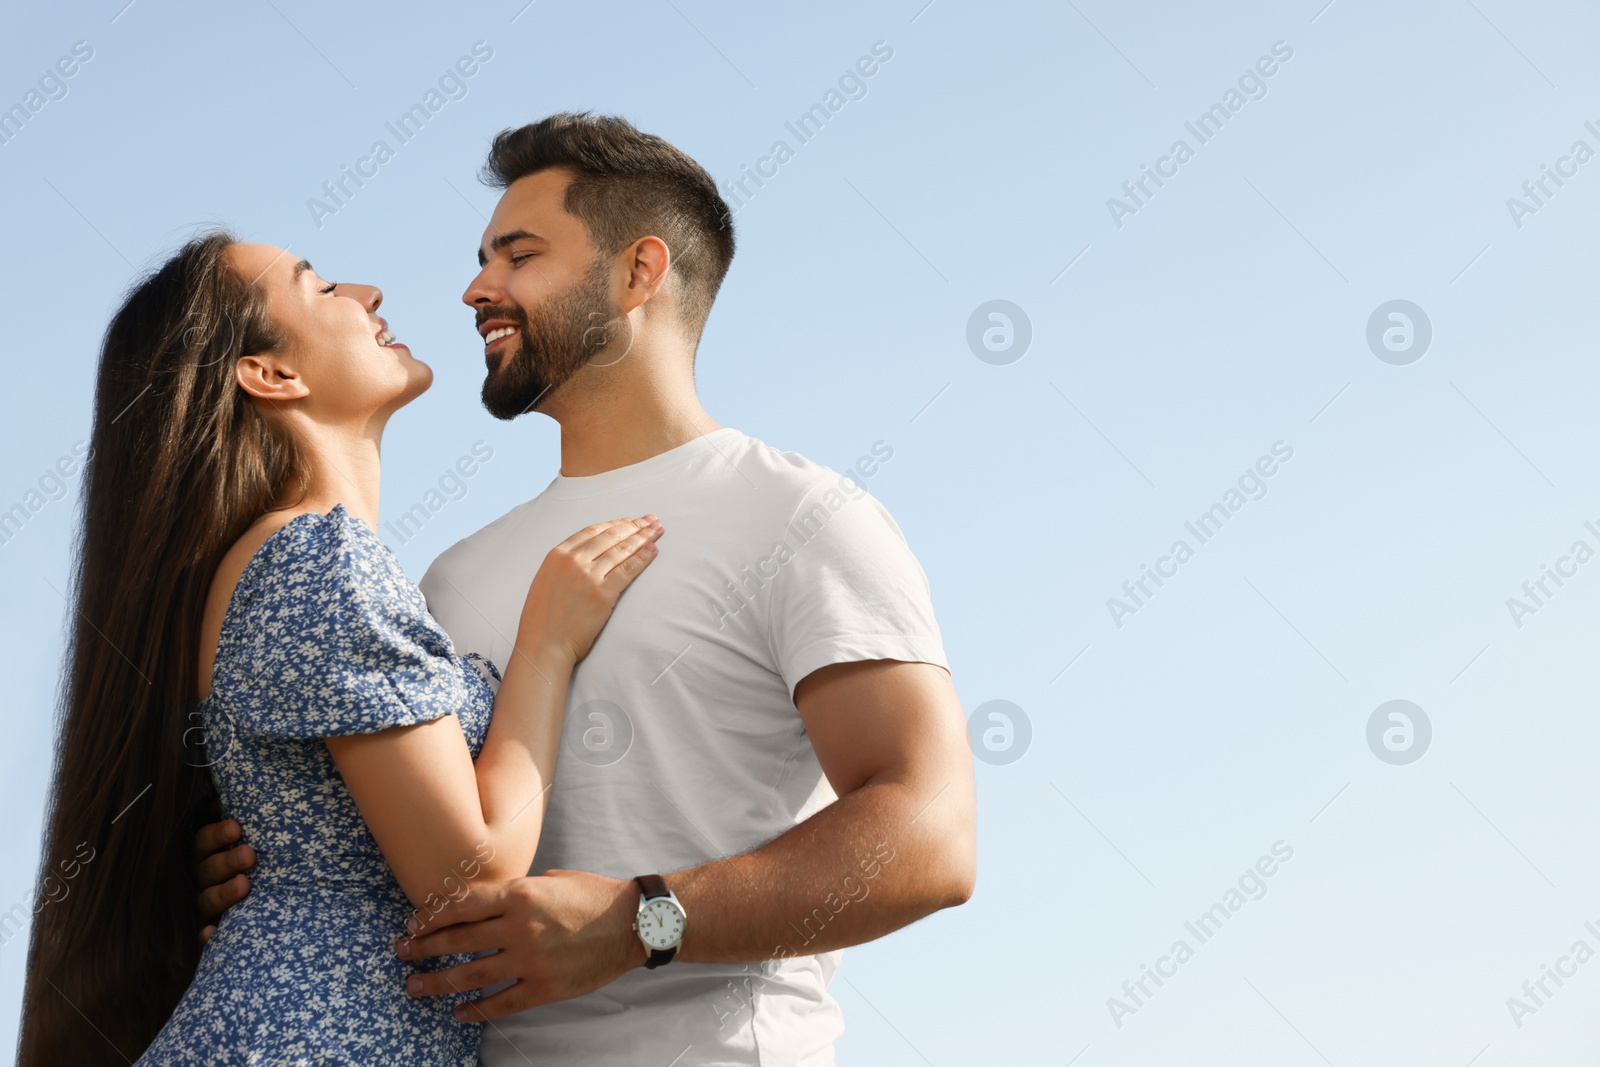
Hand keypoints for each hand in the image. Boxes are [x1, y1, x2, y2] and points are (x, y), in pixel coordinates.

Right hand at [194, 814, 254, 941]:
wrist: (247, 895)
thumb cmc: (243, 855)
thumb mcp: (235, 836)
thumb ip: (230, 819)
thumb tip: (231, 799)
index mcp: (203, 853)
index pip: (203, 841)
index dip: (217, 834)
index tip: (237, 827)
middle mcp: (199, 878)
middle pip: (207, 869)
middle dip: (227, 861)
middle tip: (250, 854)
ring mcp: (201, 904)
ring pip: (207, 899)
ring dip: (223, 893)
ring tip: (245, 884)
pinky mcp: (207, 928)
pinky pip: (203, 934)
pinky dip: (207, 935)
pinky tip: (210, 933)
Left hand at [396, 870, 646, 1020]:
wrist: (632, 923)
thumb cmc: (592, 895)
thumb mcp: (549, 881)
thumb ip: (515, 894)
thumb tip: (484, 905)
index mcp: (520, 894)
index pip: (462, 905)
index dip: (432, 915)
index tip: (412, 923)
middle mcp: (519, 927)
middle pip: (457, 940)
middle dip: (423, 948)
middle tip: (401, 953)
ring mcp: (530, 960)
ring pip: (471, 975)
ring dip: (438, 982)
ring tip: (415, 986)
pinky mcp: (544, 987)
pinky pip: (501, 1002)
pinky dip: (476, 1009)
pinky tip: (458, 1011)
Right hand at [519, 517, 662, 666]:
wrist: (544, 645)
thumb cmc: (543, 619)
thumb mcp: (546, 580)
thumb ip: (564, 564)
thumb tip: (587, 554)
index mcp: (557, 554)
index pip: (592, 531)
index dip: (614, 524)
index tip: (629, 521)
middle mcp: (573, 561)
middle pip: (611, 536)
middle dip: (635, 525)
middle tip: (651, 520)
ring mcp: (589, 576)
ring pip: (623, 550)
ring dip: (644, 537)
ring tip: (658, 530)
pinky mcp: (603, 594)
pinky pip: (628, 570)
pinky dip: (643, 558)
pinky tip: (653, 550)